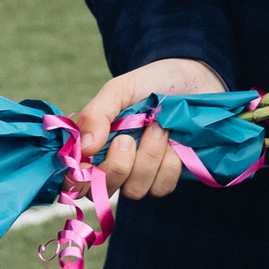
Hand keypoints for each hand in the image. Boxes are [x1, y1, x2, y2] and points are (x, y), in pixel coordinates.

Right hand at [75, 57, 225, 201]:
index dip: (79, 179)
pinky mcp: (167, 176)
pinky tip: (175, 141)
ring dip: (149, 157)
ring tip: (159, 128)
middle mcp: (113, 165)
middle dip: (118, 165)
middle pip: (103, 190)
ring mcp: (141, 174)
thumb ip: (97, 114)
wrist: (194, 78)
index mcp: (93, 147)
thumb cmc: (151, 83)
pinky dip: (170, 163)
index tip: (92, 159)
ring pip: (135, 190)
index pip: (74, 181)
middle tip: (129, 137)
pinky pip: (162, 186)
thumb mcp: (120, 90)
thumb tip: (85, 148)